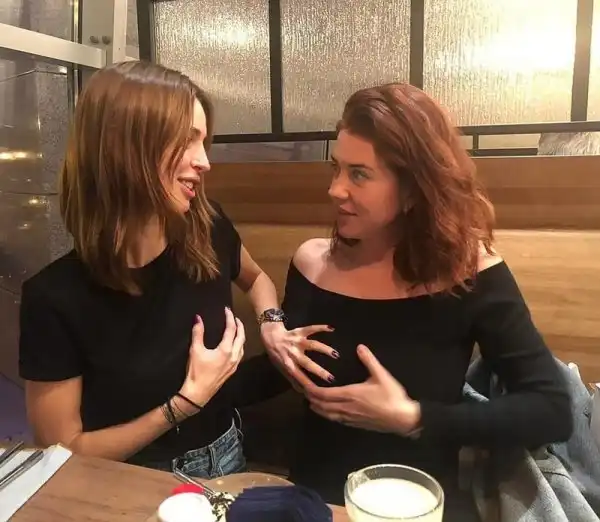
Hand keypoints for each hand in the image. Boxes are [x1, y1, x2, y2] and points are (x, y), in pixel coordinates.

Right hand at [179, 308, 244, 412]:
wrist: (198, 393)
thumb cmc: (196, 371)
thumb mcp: (195, 350)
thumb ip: (198, 333)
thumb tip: (198, 318)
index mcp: (226, 350)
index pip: (231, 329)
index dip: (230, 318)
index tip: (227, 310)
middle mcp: (234, 356)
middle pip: (241, 337)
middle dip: (239, 325)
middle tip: (234, 317)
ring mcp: (234, 364)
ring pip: (242, 346)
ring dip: (241, 335)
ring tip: (236, 329)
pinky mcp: (232, 370)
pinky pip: (240, 354)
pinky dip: (239, 345)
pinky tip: (234, 345)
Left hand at [260, 321, 337, 386]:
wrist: (270, 336)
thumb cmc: (277, 355)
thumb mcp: (281, 369)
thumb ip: (292, 379)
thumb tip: (303, 392)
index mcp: (288, 364)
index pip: (299, 376)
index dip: (308, 384)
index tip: (319, 391)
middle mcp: (293, 353)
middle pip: (308, 363)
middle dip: (319, 371)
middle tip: (332, 378)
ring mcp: (297, 341)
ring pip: (312, 345)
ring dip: (324, 349)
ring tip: (336, 354)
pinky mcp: (299, 331)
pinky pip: (311, 328)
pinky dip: (321, 327)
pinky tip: (331, 329)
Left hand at [304, 344, 420, 434]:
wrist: (402, 418)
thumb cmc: (392, 396)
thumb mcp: (381, 375)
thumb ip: (369, 360)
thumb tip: (359, 346)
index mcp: (350, 394)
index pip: (324, 394)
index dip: (311, 390)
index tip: (303, 384)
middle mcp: (346, 407)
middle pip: (322, 405)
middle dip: (311, 399)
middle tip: (302, 392)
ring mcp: (350, 418)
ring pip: (328, 414)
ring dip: (318, 408)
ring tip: (311, 402)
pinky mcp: (356, 424)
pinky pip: (337, 420)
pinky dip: (328, 415)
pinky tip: (328, 412)